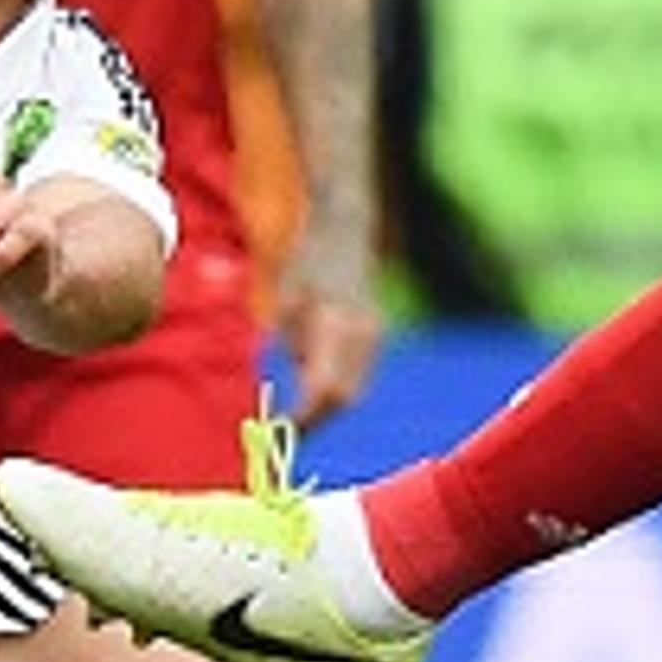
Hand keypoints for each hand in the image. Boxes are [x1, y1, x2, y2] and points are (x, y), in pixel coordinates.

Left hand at [270, 257, 383, 429]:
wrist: (347, 230)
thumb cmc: (308, 261)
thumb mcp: (288, 302)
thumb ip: (295, 345)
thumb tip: (299, 385)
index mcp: (334, 325)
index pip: (322, 389)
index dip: (304, 418)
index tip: (282, 431)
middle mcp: (362, 334)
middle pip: (344, 397)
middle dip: (317, 419)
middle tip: (289, 430)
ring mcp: (375, 334)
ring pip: (356, 390)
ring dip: (328, 406)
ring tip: (299, 411)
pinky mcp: (378, 335)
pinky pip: (361, 375)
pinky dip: (339, 387)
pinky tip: (316, 384)